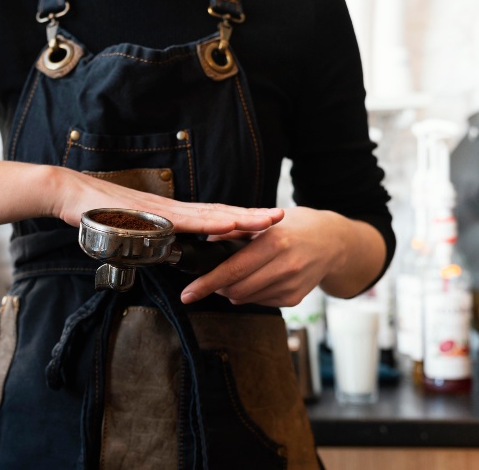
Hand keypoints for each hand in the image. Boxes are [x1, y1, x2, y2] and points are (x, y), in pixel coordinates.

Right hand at [51, 167, 284, 235]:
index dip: (238, 218)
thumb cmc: (96, 211)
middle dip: (251, 216)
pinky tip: (229, 224)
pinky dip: (210, 223)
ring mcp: (164, 211)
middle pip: (219, 213)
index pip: (211, 216)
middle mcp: (172, 209)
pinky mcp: (151, 216)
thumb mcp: (128, 229)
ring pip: (210, 216)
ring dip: (241, 218)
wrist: (70, 193)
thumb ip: (147, 237)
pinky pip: (186, 221)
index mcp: (170, 213)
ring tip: (269, 219)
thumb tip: (160, 249)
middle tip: (281, 217)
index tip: (262, 221)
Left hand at [179, 207, 383, 306]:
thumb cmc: (294, 227)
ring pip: (246, 298)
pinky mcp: (295, 298)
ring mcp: (292, 285)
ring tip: (234, 275)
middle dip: (216, 287)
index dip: (206, 283)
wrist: (332, 242)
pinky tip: (256, 279)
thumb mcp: (265, 219)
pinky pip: (260, 302)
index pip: (232, 269)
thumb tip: (206, 243)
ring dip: (232, 291)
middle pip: (236, 289)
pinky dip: (249, 294)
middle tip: (208, 280)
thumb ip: (235, 230)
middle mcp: (285, 265)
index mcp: (274, 242)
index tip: (187, 294)